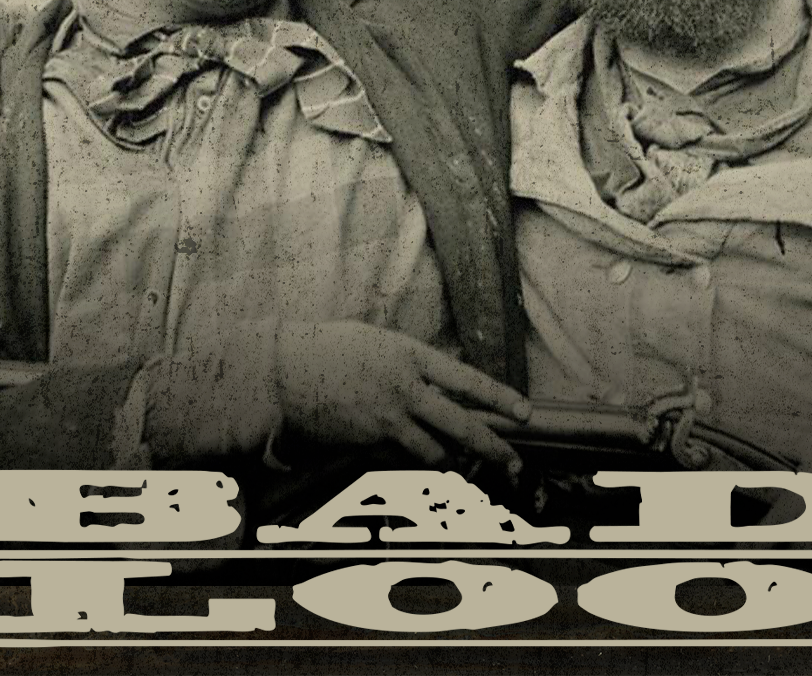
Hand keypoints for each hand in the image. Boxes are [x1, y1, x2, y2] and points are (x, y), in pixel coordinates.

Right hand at [275, 322, 531, 476]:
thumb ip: (412, 364)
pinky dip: (413, 460)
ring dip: (452, 461)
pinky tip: (417, 459)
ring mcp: (387, 417)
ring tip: (465, 467)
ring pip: (435, 451)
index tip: (526, 413)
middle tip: (516, 463)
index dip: (499, 398)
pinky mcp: (369, 440)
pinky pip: (402, 457)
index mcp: (411, 356)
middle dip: (494, 446)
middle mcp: (405, 388)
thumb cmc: (330, 348)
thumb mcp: (380, 343)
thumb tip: (437, 384)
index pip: (467, 380)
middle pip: (461, 424)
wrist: (285, 370)